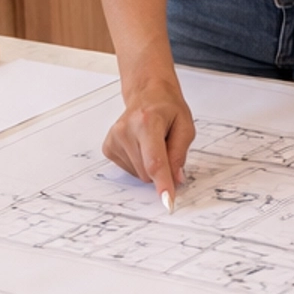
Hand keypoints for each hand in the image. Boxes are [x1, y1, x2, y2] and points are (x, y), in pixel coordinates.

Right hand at [103, 73, 195, 202]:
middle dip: (161, 168)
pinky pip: (130, 170)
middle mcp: (126, 129)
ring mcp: (114, 138)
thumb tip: (175, 179)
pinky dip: (139, 163)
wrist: (147, 93)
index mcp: (148, 121)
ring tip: (152, 141)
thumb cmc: (167, 108)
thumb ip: (180, 153)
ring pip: (139, 174)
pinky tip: (140, 145)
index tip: (166, 200)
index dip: (162, 183)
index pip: (155, 160)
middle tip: (165, 144)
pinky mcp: (108, 147)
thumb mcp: (185, 126)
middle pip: (148, 172)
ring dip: (149, 164)